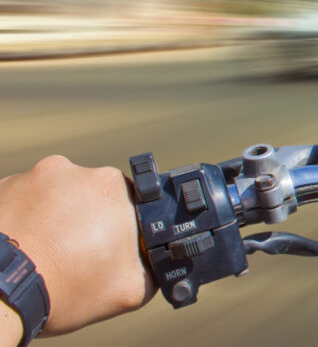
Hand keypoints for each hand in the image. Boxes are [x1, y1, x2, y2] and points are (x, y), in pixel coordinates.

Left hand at [0, 155, 154, 338]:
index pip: (128, 201)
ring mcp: (31, 177)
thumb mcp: (131, 289)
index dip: (120, 227)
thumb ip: (153, 268)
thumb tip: (159, 263)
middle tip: (76, 254)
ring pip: (55, 198)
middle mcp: (72, 171)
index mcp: (111, 185)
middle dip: (87, 221)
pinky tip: (26, 248)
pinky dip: (26, 221)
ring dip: (54, 219)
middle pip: (89, 196)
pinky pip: (23, 202)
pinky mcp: (1, 188)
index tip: (106, 249)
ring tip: (46, 252)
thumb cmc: (65, 287)